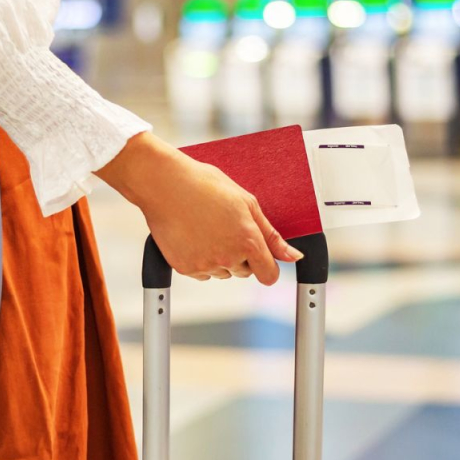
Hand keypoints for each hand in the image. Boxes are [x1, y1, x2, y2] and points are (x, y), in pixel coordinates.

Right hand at [96, 132, 302, 284]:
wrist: (165, 184)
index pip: (269, 275)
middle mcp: (228, 257)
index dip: (267, 266)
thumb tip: (294, 257)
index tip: (260, 257)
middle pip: (245, 272)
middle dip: (241, 256)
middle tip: (225, 228)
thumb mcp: (247, 203)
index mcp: (248, 241)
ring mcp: (205, 264)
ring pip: (223, 272)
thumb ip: (272, 235)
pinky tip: (194, 236)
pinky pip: (202, 273)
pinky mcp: (185, 268)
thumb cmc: (205, 186)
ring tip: (207, 228)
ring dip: (220, 258)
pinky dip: (200, 260)